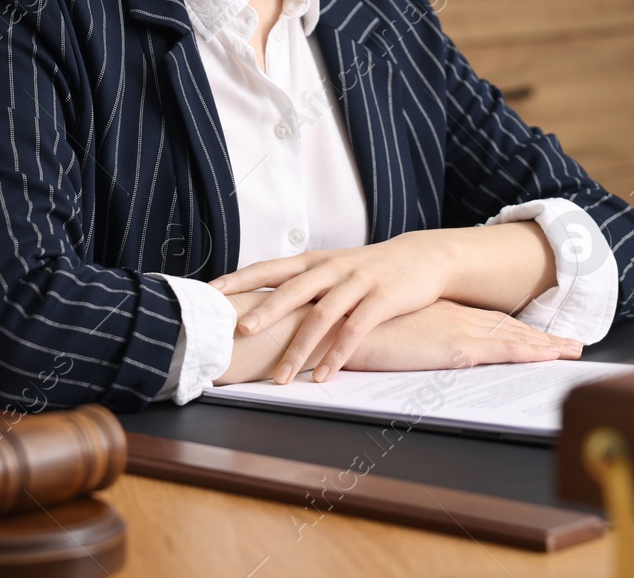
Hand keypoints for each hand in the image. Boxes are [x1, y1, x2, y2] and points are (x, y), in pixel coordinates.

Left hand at [209, 230, 457, 382]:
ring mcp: (358, 282)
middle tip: (240, 331)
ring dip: (299, 349)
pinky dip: (338, 354)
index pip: (269, 267)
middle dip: (265, 311)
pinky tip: (324, 375)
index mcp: (314, 261)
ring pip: (322, 316)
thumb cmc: (369, 268)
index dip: (240, 278)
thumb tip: (258, 303)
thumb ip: (302, 283)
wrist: (423, 257)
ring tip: (281, 377)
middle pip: (292, 289)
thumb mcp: (333, 267)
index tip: (211, 292)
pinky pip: (355, 330)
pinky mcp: (382, 299)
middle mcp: (331, 268)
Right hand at [344, 298, 582, 372]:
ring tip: (572, 350)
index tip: (540, 336)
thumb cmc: (350, 331)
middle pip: (507, 327)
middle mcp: (453, 317)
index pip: (486, 321)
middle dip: (540, 338)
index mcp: (437, 312)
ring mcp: (456, 330)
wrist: (334, 324)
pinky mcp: (452, 347)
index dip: (515, 329)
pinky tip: (549, 357)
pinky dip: (529, 352)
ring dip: (544, 345)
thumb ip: (402, 333)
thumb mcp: (383, 330)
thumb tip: (407, 342)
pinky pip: (502, 350)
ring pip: (512, 337)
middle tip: (571, 344)